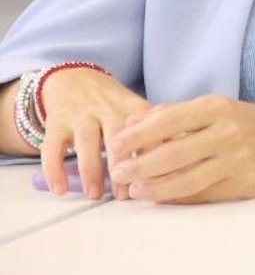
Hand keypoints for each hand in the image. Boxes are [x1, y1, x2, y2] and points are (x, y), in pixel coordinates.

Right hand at [35, 68, 150, 199]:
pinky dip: (55, 170)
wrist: (73, 79)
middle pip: (118, 138)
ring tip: (96, 196)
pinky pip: (53, 148)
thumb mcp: (137, 110)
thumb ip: (156, 132)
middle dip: (123, 166)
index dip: (154, 155)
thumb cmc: (113, 104)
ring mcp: (81, 115)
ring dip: (92, 171)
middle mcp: (108, 109)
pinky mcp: (56, 122)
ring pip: (87, 143)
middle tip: (127, 195)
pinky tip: (61, 190)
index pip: (150, 130)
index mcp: (134, 108)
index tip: (158, 180)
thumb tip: (182, 164)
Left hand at [106, 96, 254, 203]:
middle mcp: (228, 132)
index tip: (115, 145)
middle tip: (117, 173)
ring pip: (187, 179)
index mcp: (217, 108)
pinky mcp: (245, 184)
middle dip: (139, 165)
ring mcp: (238, 160)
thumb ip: (172, 114)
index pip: (168, 120)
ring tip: (134, 191)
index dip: (137, 134)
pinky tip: (161, 198)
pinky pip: (204, 194)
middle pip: (174, 153)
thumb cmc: (242, 122)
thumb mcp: (212, 108)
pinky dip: (178, 198)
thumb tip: (131, 123)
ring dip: (155, 188)